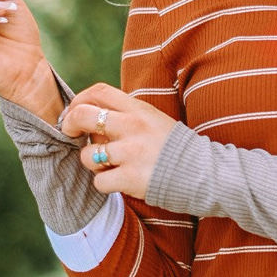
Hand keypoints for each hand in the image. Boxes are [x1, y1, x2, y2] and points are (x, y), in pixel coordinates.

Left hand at [61, 83, 177, 197]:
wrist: (206, 175)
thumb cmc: (178, 150)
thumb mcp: (156, 121)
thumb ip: (128, 115)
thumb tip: (94, 117)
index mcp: (139, 110)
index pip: (99, 92)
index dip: (80, 100)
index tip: (76, 111)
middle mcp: (132, 127)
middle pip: (83, 116)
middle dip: (70, 124)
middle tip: (71, 133)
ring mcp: (130, 154)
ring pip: (87, 155)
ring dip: (92, 162)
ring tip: (109, 165)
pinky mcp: (131, 179)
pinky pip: (99, 182)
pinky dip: (105, 184)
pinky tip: (119, 182)